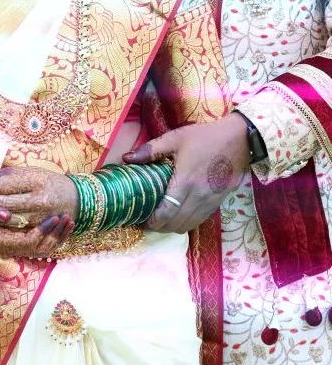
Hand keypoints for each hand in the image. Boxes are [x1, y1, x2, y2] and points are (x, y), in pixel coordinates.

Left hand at [0, 167, 78, 226]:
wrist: (74, 198)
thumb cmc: (50, 182)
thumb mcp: (33, 172)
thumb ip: (10, 173)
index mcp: (37, 180)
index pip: (4, 185)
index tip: (2, 186)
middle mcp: (40, 198)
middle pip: (4, 203)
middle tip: (0, 198)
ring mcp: (41, 215)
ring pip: (8, 219)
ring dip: (2, 215)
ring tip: (6, 208)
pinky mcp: (40, 228)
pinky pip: (18, 229)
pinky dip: (11, 225)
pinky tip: (12, 219)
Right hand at [0, 186, 73, 258]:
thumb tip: (6, 216)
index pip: (25, 241)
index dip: (41, 231)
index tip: (53, 217)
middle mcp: (9, 248)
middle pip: (38, 248)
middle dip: (54, 234)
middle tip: (66, 217)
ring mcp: (18, 246)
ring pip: (44, 248)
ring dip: (59, 235)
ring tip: (69, 219)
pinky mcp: (25, 241)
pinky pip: (46, 243)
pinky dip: (58, 234)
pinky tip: (67, 222)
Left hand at [123, 113, 249, 232]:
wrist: (238, 140)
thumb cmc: (205, 137)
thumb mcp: (176, 138)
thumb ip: (151, 150)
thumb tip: (126, 158)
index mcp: (185, 182)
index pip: (166, 213)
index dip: (152, 221)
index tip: (142, 219)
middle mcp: (198, 197)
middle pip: (175, 224)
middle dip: (159, 227)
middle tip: (147, 221)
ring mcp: (209, 202)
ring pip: (188, 226)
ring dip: (173, 227)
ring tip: (162, 220)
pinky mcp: (218, 203)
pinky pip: (199, 221)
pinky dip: (187, 223)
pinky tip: (180, 215)